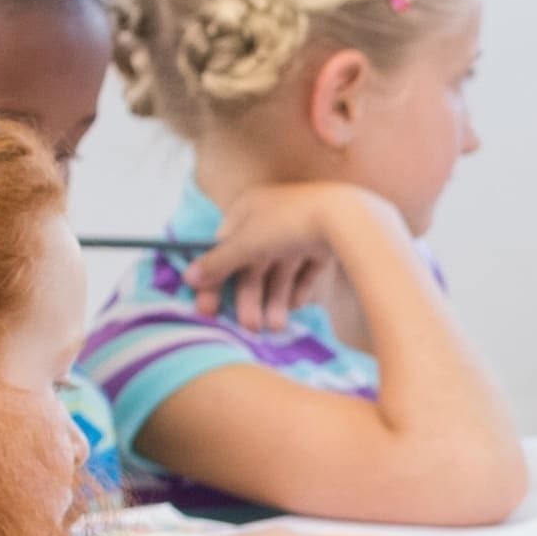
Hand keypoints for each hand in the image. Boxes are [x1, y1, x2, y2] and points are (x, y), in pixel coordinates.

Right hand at [184, 185, 359, 335]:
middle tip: (250, 327)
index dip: (216, 279)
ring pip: (281, 270)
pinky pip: (307, 270)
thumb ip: (218, 262)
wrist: (347, 218)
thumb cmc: (288, 223)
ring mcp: (302, 230)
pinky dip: (300, 289)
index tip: (209, 309)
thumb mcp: (246, 243)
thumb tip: (189, 278)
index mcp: (249, 208)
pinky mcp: (326, 243)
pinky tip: (298, 306)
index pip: (224, 248)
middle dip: (250, 297)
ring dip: (275, 300)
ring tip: (277, 326)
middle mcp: (274, 217)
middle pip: (254, 264)